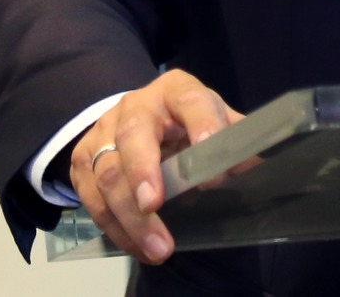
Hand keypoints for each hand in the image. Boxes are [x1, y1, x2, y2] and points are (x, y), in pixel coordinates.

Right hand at [72, 70, 242, 265]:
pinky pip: (91, 196)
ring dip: (130, 216)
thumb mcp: (213, 123)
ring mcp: (104, 130)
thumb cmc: (185, 124)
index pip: (190, 101)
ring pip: (107, 171)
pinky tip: (136, 246)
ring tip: (158, 248)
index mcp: (175, 91)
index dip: (202, 128)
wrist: (139, 118)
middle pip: (134, 135)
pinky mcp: (82, 158)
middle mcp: (135, 105)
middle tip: (154, 205)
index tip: (213, 168)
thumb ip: (234, 141)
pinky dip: (114, 227)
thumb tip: (256, 163)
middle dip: (142, 172)